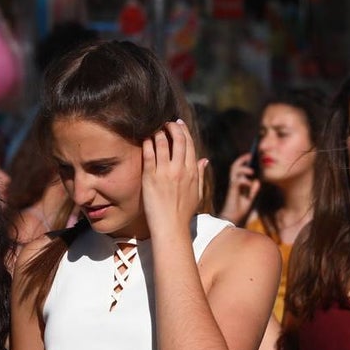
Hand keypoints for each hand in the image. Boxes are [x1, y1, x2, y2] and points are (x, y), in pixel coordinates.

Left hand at [141, 120, 206, 235]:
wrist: (171, 226)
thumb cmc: (184, 212)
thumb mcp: (197, 193)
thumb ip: (200, 174)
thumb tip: (205, 159)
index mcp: (193, 172)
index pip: (189, 144)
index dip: (183, 130)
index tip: (177, 123)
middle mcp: (181, 169)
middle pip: (178, 139)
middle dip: (171, 126)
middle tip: (165, 122)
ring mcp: (165, 172)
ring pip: (162, 143)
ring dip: (158, 132)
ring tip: (153, 128)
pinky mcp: (151, 177)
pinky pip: (148, 154)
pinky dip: (147, 143)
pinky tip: (144, 138)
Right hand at [219, 152, 260, 224]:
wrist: (232, 220)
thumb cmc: (239, 210)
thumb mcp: (249, 198)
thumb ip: (253, 190)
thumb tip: (258, 181)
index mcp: (237, 183)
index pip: (238, 168)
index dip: (243, 161)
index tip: (251, 155)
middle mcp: (233, 183)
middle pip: (234, 166)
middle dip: (242, 159)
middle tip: (250, 156)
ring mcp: (232, 187)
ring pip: (234, 171)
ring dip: (244, 169)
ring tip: (252, 171)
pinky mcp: (232, 192)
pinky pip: (237, 182)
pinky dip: (245, 181)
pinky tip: (250, 184)